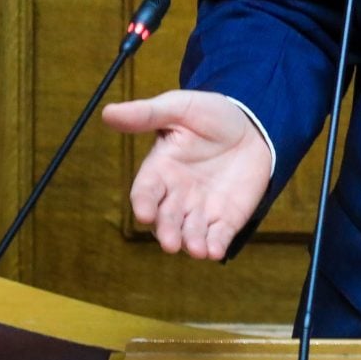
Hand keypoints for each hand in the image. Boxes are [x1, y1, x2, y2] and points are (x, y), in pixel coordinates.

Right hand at [101, 89, 272, 260]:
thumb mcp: (179, 107)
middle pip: (166, 219)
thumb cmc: (210, 114)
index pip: (145, 192)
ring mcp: (201, 209)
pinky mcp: (226, 218)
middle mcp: (176, 195)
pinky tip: (215, 252)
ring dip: (191, 243)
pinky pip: (218, 236)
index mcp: (160, 170)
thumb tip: (107, 112)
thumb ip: (146, 114)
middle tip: (170, 243)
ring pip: (190, 233)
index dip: (142, 203)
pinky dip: (215, 246)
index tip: (143, 213)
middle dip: (166, 231)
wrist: (253, 124)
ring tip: (196, 250)